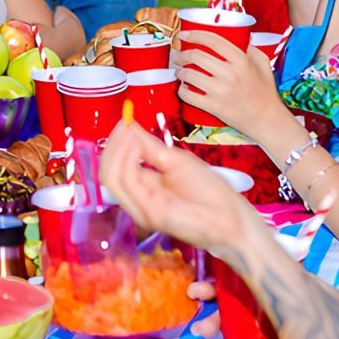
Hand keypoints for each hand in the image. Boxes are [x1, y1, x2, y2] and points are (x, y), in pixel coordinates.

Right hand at [99, 120, 255, 259]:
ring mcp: (141, 209)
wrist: (231, 218)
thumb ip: (149, 147)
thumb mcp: (175, 160)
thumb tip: (129, 125)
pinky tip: (137, 146)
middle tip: (124, 125)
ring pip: (111, 178)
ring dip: (118, 150)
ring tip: (130, 133)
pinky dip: (127, 161)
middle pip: (107, 172)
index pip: (114, 166)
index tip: (123, 120)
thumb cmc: (209, 192)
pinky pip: (128, 184)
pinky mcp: (150, 214)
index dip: (115, 142)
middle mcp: (137, 201)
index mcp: (143, 188)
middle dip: (113, 144)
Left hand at [174, 31, 285, 144]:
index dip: (194, 34)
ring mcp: (221, 91)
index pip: (213, 40)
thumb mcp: (263, 64)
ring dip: (180, 71)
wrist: (267, 120)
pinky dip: (182, 90)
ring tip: (179, 71)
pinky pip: (189, 96)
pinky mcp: (214, 107)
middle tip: (179, 55)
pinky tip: (182, 88)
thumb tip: (239, 36)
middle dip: (182, 54)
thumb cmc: (265, 92)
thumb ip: (251, 49)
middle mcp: (230, 74)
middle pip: (196, 56)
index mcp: (241, 61)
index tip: (184, 34)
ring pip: (189, 74)